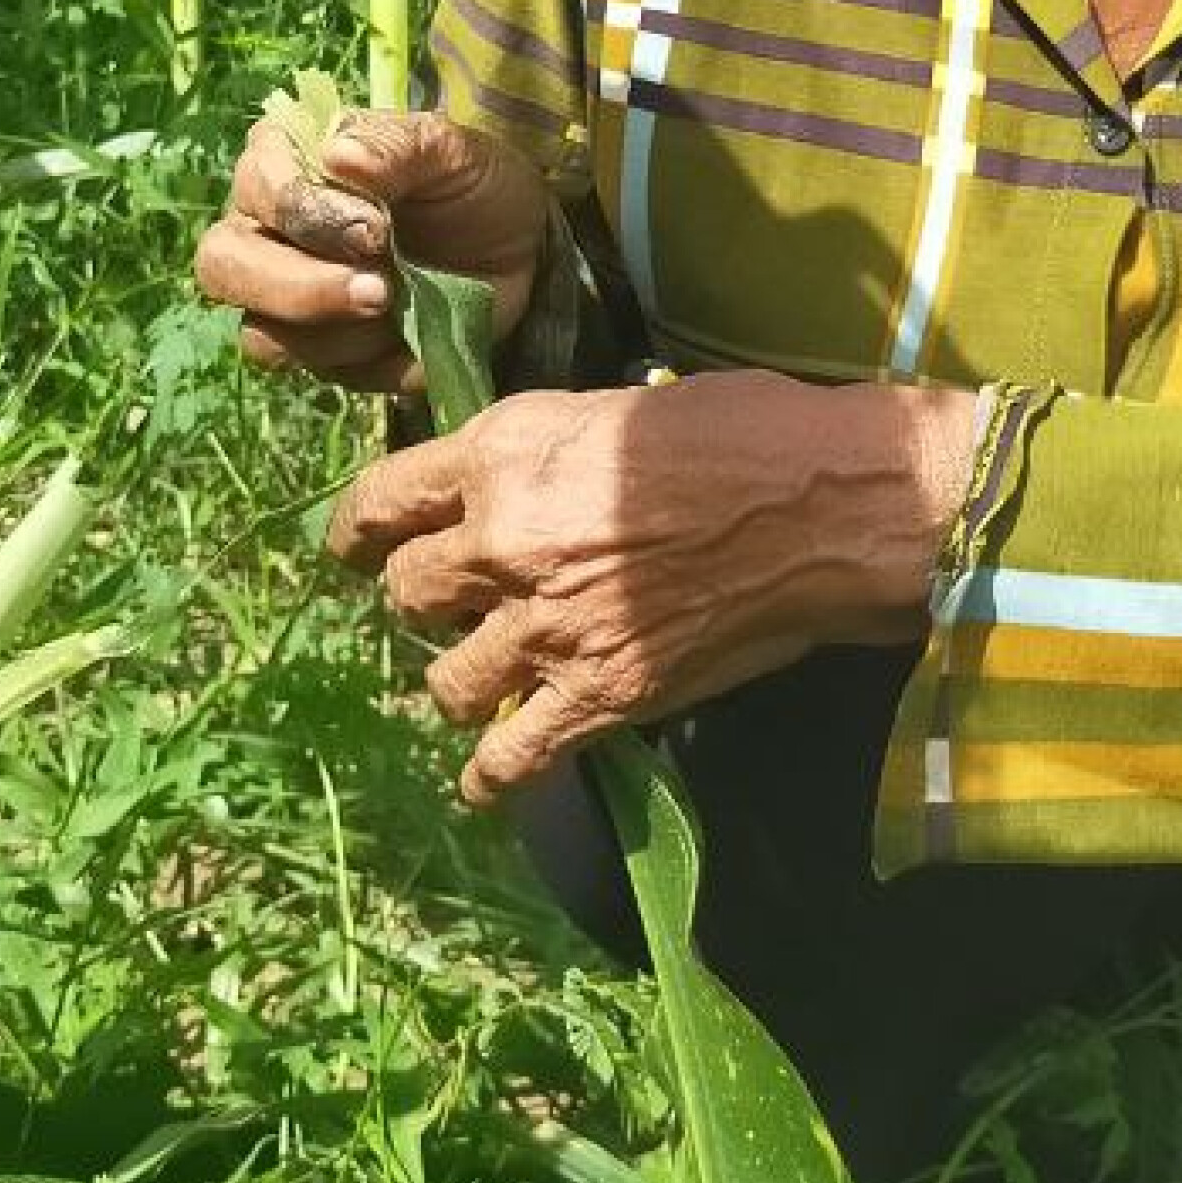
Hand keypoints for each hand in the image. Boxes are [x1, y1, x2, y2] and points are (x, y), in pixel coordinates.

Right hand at [192, 105, 554, 394]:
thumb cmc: (470, 183)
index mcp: (281, 162)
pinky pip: (321, 372)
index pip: (254, 188)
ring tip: (403, 305)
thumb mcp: (450, 149)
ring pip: (262, 335)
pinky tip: (412, 333)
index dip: (304, 212)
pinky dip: (372, 360)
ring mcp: (284, 300)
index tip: (379, 228)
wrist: (521, 249)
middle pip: (224, 268)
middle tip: (379, 290)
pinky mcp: (321, 352)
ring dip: (339, 329)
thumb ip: (395, 145)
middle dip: (299, 286)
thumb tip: (337, 153)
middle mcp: (263, 232)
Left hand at [327, 372, 979, 802]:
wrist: (825, 504)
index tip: (356, 543)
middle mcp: (506, 543)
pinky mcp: (601, 694)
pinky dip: (490, 775)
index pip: (383, 500)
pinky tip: (483, 777)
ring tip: (483, 667)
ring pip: (445, 679)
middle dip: (420, 596)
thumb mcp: (610, 405)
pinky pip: (512, 756)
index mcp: (503, 454)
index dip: (358, 527)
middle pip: (405, 591)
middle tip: (449, 601)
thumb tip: (501, 481)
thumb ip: (536, 452)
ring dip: (458, 675)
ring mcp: (550, 627)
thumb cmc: (739, 430)